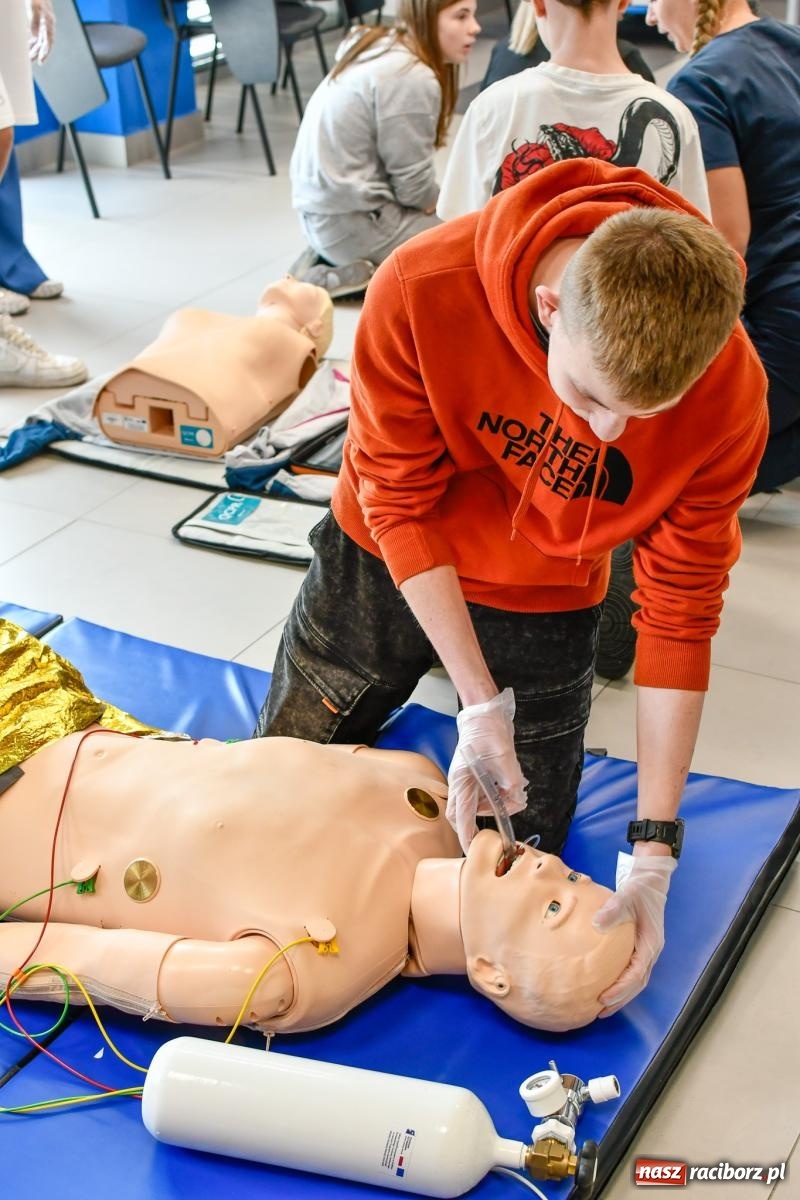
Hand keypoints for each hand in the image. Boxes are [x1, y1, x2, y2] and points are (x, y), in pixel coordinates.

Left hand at [28, 0, 54, 62]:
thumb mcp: (33, 6)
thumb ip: (34, 21)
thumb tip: (34, 37)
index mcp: (49, 21)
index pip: (49, 41)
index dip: (45, 52)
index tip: (40, 61)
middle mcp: (47, 24)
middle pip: (43, 42)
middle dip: (38, 52)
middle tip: (30, 60)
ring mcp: (42, 22)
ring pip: (39, 39)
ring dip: (33, 48)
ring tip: (28, 56)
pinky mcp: (37, 20)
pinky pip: (35, 33)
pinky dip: (31, 40)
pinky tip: (26, 44)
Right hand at [446, 688, 527, 851]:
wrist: (484, 713)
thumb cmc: (488, 731)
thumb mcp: (504, 755)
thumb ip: (511, 780)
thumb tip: (518, 798)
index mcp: (462, 780)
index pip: (462, 816)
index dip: (466, 837)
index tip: (470, 853)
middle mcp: (460, 783)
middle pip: (461, 815)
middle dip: (475, 826)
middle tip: (494, 832)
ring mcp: (466, 780)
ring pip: (473, 806)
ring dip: (492, 809)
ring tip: (513, 799)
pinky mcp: (474, 776)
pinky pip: (482, 796)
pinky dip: (495, 799)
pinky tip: (509, 791)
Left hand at [593, 851, 676, 1016]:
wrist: (649, 881)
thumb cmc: (639, 889)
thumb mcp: (626, 895)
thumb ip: (613, 909)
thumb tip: (597, 924)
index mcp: (650, 944)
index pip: (636, 974)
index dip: (621, 989)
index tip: (604, 997)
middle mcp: (650, 952)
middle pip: (637, 984)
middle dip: (620, 1000)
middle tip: (600, 1011)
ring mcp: (646, 951)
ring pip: (635, 981)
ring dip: (620, 995)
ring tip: (601, 1008)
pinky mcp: (639, 948)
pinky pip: (630, 971)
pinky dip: (619, 982)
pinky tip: (604, 985)